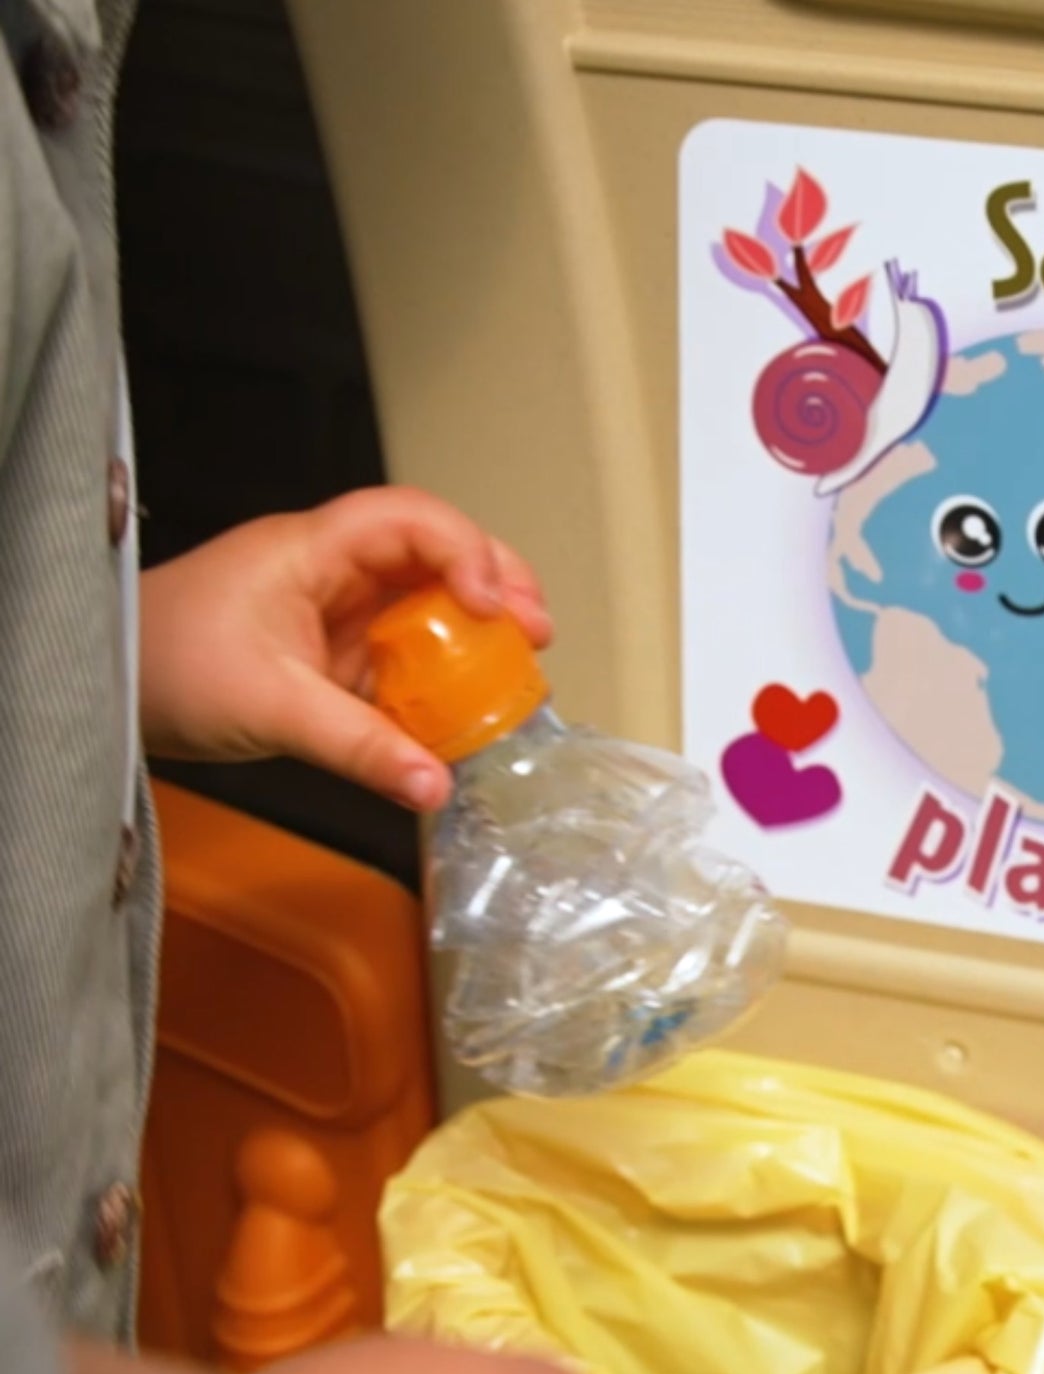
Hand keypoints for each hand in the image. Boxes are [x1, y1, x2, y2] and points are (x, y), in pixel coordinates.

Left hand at [139, 488, 553, 814]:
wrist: (106, 689)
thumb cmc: (164, 667)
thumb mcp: (272, 709)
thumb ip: (360, 747)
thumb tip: (436, 784)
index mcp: (310, 550)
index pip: (407, 519)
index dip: (463, 552)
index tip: (491, 606)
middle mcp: (331, 569)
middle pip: (436, 549)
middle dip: (496, 581)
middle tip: (536, 628)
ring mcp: (336, 609)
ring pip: (428, 598)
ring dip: (479, 626)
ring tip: (520, 660)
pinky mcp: (337, 652)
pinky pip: (407, 650)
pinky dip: (445, 671)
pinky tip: (470, 702)